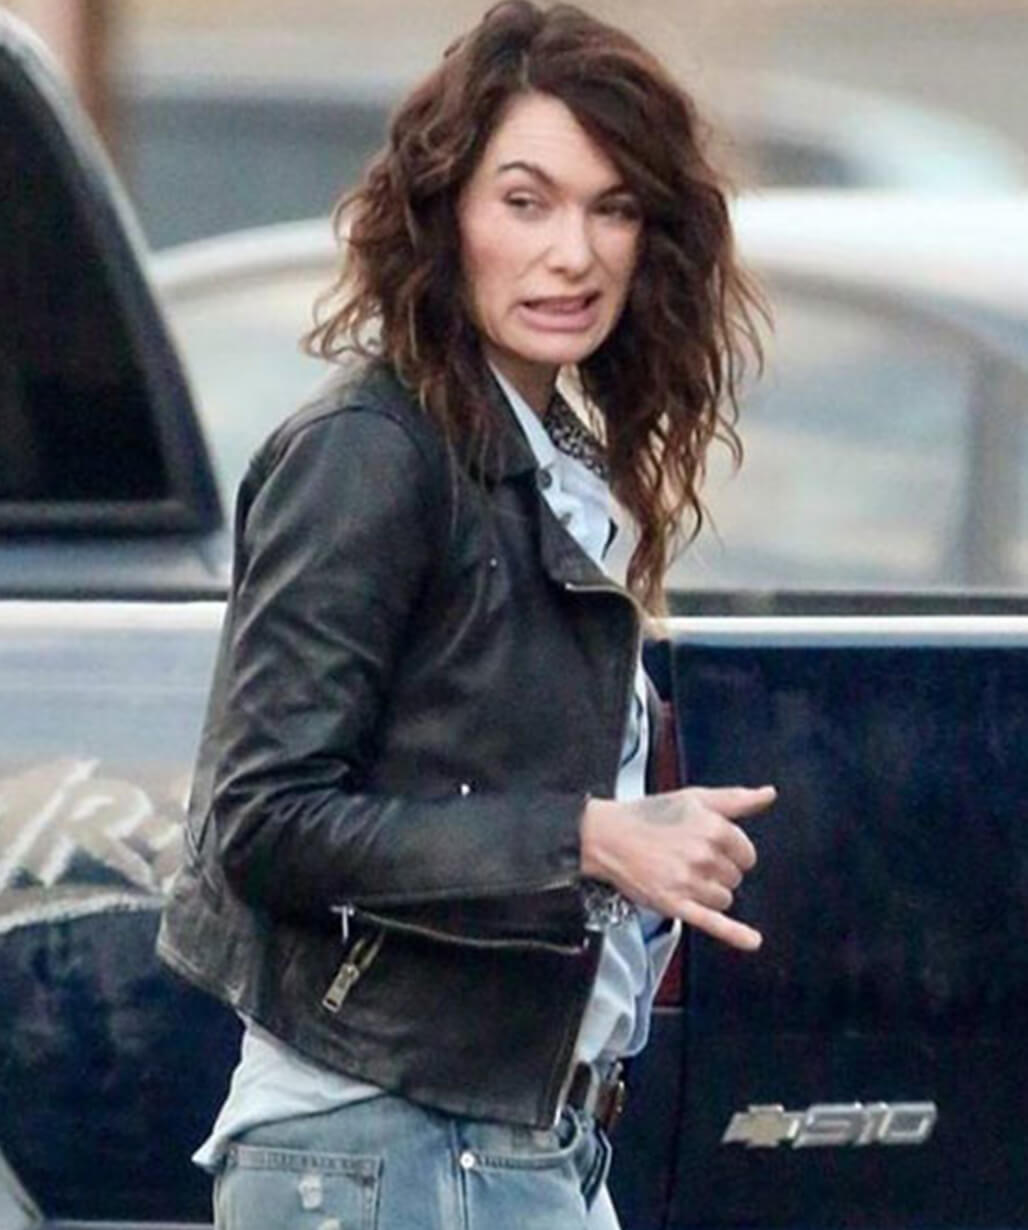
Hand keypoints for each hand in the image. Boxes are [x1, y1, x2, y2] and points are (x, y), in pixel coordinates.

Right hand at [580, 785, 776, 950]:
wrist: (607, 836)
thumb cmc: (650, 815)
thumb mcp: (695, 798)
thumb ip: (736, 799)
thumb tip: (770, 794)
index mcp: (714, 828)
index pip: (747, 855)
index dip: (730, 852)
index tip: (708, 847)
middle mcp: (704, 855)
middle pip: (735, 878)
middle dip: (717, 871)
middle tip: (687, 858)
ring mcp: (690, 882)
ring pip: (724, 899)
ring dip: (709, 892)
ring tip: (681, 875)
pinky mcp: (675, 904)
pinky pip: (713, 922)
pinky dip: (734, 934)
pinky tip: (753, 941)